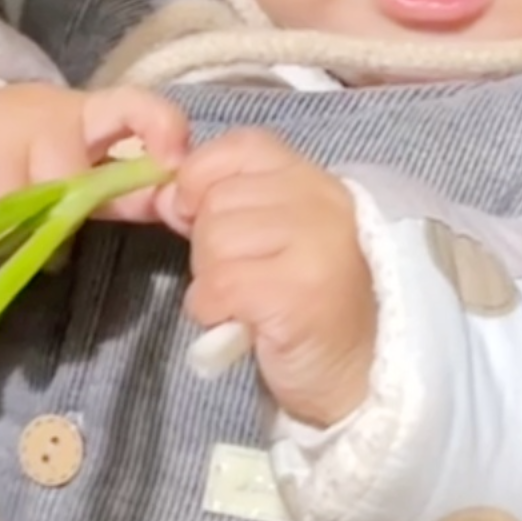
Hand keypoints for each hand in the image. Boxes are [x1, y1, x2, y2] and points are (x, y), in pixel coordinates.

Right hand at [0, 78, 184, 239]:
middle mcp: (34, 113)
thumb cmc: (14, 157)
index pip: (132, 107)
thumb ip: (118, 189)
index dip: (159, 128)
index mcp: (82, 115)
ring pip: (8, 211)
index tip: (173, 164)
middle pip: (62, 184)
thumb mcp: (71, 161)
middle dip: (52, 219)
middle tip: (36, 229)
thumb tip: (172, 207)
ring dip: (2, 235)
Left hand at [160, 131, 375, 426]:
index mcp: (315, 181)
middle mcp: (321, 202)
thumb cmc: (307, 306)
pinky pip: (218, 286)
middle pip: (217, 200)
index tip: (197, 215)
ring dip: (211, 281)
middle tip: (241, 277)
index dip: (202, 177)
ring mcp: (315, 245)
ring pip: (213, 242)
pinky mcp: (297, 292)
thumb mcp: (274, 238)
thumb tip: (164, 193)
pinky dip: (213, 310)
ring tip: (245, 301)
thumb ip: (227, 205)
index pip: (241, 145)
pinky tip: (242, 322)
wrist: (357, 375)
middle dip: (207, 245)